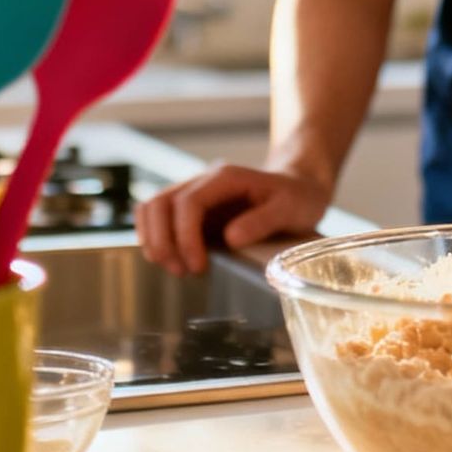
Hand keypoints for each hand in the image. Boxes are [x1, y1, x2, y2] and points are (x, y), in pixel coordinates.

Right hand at [135, 162, 330, 276]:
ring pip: (151, 208)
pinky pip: (158, 218)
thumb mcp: (291, 208)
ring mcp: (195, 194)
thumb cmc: (298, 198)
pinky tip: (174, 259)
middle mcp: (204, 182)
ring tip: (177, 268)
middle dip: (162, 242)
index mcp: (225, 179)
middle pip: (159, 204)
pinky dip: (156, 238)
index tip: (197, 267)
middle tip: (182, 272)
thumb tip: (231, 238)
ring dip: (154, 240)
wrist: (300, 188)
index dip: (185, 237)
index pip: (188, 203)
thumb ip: (263, 220)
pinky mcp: (192, 210)